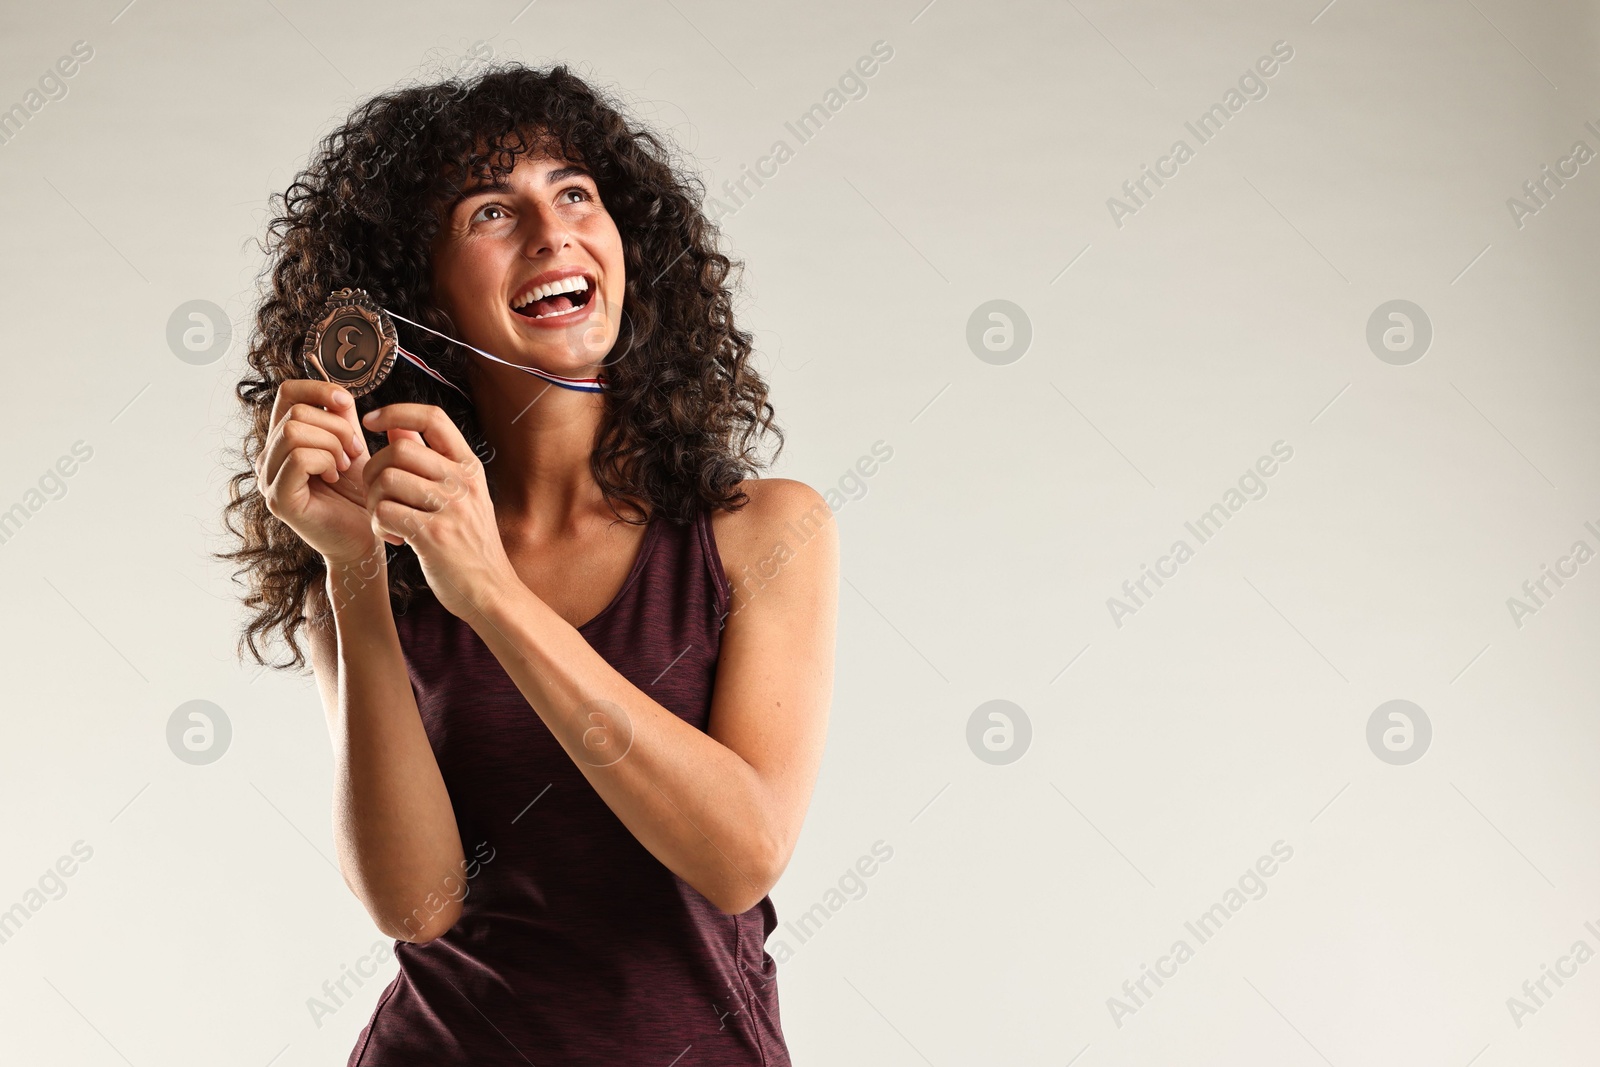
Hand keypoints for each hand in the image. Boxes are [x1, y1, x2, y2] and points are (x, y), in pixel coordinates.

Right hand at [256, 379, 378, 565]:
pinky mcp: (278, 500)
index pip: (287, 393)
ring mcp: (268, 479)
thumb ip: (342, 419)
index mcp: (284, 440)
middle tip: (353, 451)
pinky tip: (335, 476)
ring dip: (331, 444)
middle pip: (295, 412)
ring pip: (293, 432)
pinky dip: (325, 461)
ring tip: (344, 465)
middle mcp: (269, 457)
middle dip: (335, 427)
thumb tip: (338, 393)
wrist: (366, 535)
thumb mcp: (352, 446)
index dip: (317, 388)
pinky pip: (299, 459)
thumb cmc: (358, 494)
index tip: (345, 402)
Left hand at [360, 403, 514, 620]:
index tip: (371, 421)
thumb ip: (430, 461)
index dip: (396, 411)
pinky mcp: (434, 536)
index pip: (432, 417)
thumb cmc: (471, 545)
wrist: (492, 592)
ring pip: (387, 479)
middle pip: (399, 449)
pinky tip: (392, 538)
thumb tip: (395, 427)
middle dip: (374, 469)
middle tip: (378, 494)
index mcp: (470, 467)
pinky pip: (385, 512)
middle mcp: (463, 482)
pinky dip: (378, 525)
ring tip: (385, 519)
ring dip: (373, 500)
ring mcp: (451, 508)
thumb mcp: (461, 496)